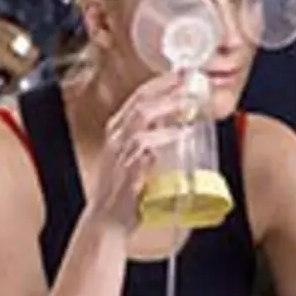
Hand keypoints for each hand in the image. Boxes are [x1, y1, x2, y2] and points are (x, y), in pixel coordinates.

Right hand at [0, 15, 38, 108]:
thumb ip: (2, 52)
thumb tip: (34, 55)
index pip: (24, 38)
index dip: (21, 59)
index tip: (7, 75)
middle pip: (28, 48)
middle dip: (22, 68)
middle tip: (4, 83)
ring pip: (26, 59)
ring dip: (17, 77)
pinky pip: (19, 69)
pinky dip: (12, 84)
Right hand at [84, 72, 187, 229]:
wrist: (106, 222)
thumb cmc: (124, 193)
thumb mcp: (137, 159)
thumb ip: (153, 142)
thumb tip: (178, 128)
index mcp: (117, 131)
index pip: (139, 97)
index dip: (161, 82)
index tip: (182, 73)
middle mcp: (115, 136)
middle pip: (140, 100)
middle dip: (166, 86)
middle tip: (189, 78)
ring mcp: (118, 151)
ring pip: (141, 116)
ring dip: (166, 105)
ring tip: (188, 100)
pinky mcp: (125, 167)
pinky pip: (144, 145)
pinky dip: (163, 136)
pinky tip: (180, 133)